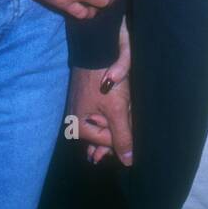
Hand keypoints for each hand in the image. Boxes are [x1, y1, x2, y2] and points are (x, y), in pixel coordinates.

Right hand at [70, 19, 131, 166]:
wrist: (97, 46)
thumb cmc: (105, 79)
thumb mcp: (117, 110)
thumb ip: (122, 137)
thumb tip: (128, 162)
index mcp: (79, 127)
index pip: (109, 143)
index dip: (125, 134)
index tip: (129, 117)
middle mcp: (77, 120)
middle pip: (107, 133)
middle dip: (120, 122)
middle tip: (121, 102)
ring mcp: (83, 108)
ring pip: (109, 121)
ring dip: (120, 113)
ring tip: (121, 95)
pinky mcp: (90, 97)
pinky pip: (106, 110)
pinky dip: (116, 106)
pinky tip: (120, 95)